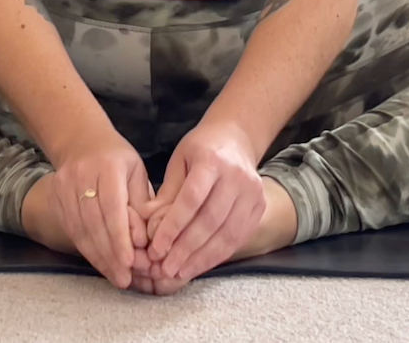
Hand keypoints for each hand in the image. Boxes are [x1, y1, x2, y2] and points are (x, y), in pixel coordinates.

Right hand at [36, 134, 154, 290]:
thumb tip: (143, 241)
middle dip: (110, 254)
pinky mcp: (55, 197)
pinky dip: (87, 249)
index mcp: (107, 166)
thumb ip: (141, 205)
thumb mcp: (136, 172)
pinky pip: (72, 229)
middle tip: (125, 278)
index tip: (129, 262)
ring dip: (98, 257)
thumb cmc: (117, 159)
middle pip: (95, 222)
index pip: (113, 207)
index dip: (120, 236)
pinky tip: (100, 262)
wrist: (81, 140)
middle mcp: (81, 175)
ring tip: (115, 276)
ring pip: (81, 229)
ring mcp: (63, 186)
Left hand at [145, 121, 268, 283]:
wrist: (235, 137)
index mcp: (212, 160)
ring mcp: (253, 192)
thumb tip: (148, 227)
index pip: (191, 199)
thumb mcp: (178, 162)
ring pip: (226, 233)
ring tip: (180, 272)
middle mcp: (237, 176)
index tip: (157, 247)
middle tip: (165, 268)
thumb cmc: (200, 150)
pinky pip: (238, 237)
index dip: (173, 226)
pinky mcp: (260, 206)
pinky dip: (218, 255)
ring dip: (201, 258)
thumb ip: (166, 194)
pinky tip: (199, 264)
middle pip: (210, 220)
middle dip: (186, 248)